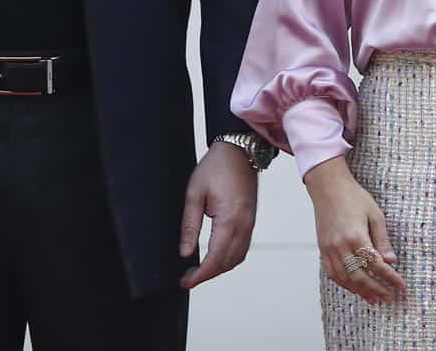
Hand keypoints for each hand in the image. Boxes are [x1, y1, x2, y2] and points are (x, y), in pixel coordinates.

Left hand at [178, 140, 258, 288]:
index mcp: (230, 220)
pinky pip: (242, 249)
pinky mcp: (250, 223)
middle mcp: (244, 227)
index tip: (186, 282)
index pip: (215, 259)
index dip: (200, 275)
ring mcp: (250, 226)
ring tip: (198, 271)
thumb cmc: (215, 168)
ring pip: (236, 259)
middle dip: (207, 276)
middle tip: (187, 279)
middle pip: (226, 263)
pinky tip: (214, 259)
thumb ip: (190, 225)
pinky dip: (228, 260)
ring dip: (218, 269)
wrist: (239, 152)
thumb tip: (185, 253)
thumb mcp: (194, 194)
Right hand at [304, 156, 407, 304]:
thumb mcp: (375, 215)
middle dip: (376, 289)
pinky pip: (332, 272)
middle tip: (389, 298)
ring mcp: (328, 248)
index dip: (391, 278)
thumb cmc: (353, 197)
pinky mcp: (322, 247)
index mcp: (356, 236)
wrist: (327, 186)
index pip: (376, 265)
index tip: (402, 287)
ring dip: (360, 291)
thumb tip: (391, 261)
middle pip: (359, 276)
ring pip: (344, 278)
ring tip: (374, 299)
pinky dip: (344, 283)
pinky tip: (354, 288)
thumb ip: (382, 239)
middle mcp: (340, 245)